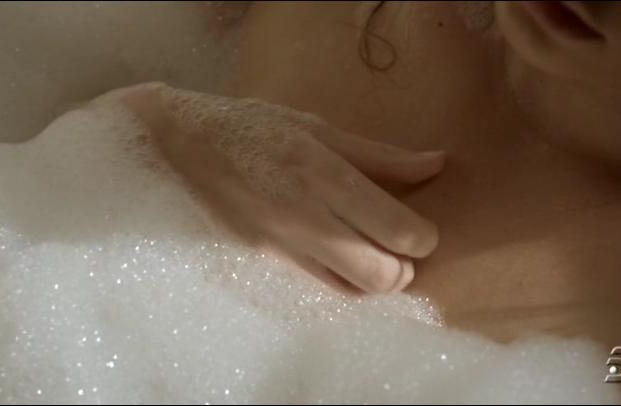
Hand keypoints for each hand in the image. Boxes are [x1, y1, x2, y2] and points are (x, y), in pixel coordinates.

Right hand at [110, 83, 444, 292]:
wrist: (182, 144)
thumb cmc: (255, 128)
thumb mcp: (319, 128)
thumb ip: (382, 156)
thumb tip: (437, 163)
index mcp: (324, 175)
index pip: (398, 231)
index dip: (425, 239)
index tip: (422, 232)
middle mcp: (304, 218)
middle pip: (381, 276)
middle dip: (404, 270)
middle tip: (399, 250)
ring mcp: (279, 247)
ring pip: (350, 292)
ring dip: (373, 280)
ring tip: (369, 253)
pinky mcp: (262, 264)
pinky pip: (318, 291)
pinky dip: (341, 283)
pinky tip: (338, 259)